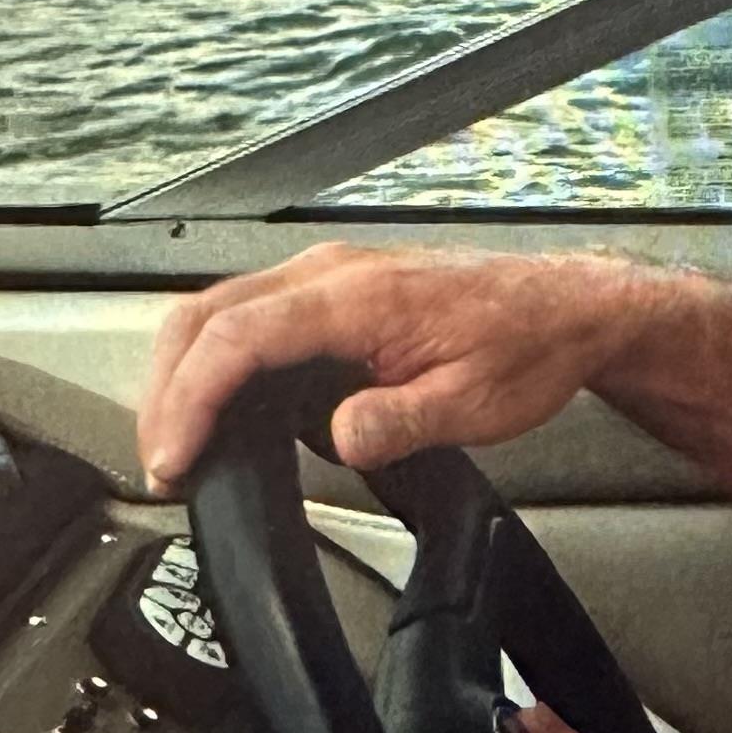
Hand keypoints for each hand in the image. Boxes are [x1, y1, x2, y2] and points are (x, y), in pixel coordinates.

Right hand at [137, 242, 647, 491]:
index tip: (175, 455)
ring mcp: (329, 275)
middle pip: (206, 316)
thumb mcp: (475, 403)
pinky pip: (252, 314)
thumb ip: (401, 421)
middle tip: (162, 459)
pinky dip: (218, 359)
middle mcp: (332, 272)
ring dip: (184, 373)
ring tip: (179, 441)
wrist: (569, 308)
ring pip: (219, 311)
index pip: (240, 338)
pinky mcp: (334, 290)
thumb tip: (338, 439)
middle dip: (165, 390)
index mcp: (360, 295)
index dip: (191, 399)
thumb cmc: (530, 344)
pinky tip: (222, 408)